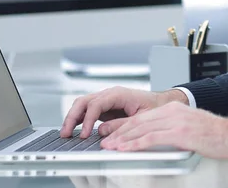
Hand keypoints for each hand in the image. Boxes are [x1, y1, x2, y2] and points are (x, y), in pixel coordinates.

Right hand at [60, 86, 188, 137]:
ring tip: (66, 133)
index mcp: (119, 94)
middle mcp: (110, 94)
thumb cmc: (154, 107)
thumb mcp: (141, 118)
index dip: (88, 119)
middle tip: (66, 133)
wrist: (162, 103)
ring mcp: (106, 100)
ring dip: (72, 117)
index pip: (96, 104)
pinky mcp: (105, 107)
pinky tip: (74, 130)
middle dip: (73, 116)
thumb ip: (121, 124)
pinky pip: (87, 110)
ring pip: (83, 104)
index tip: (84, 133)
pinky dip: (79, 119)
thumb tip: (101, 130)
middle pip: (84, 101)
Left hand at [100, 101, 227, 158]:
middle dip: (119, 132)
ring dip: (122, 139)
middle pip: (139, 121)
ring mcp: (176, 121)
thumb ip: (173, 127)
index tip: (113, 134)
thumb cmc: (214, 134)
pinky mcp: (179, 132)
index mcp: (174, 109)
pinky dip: (135, 144)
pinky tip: (125, 149)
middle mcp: (173, 112)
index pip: (143, 117)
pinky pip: (151, 138)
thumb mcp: (190, 125)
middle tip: (105, 141)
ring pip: (141, 128)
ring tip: (110, 147)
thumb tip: (157, 137)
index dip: (125, 126)